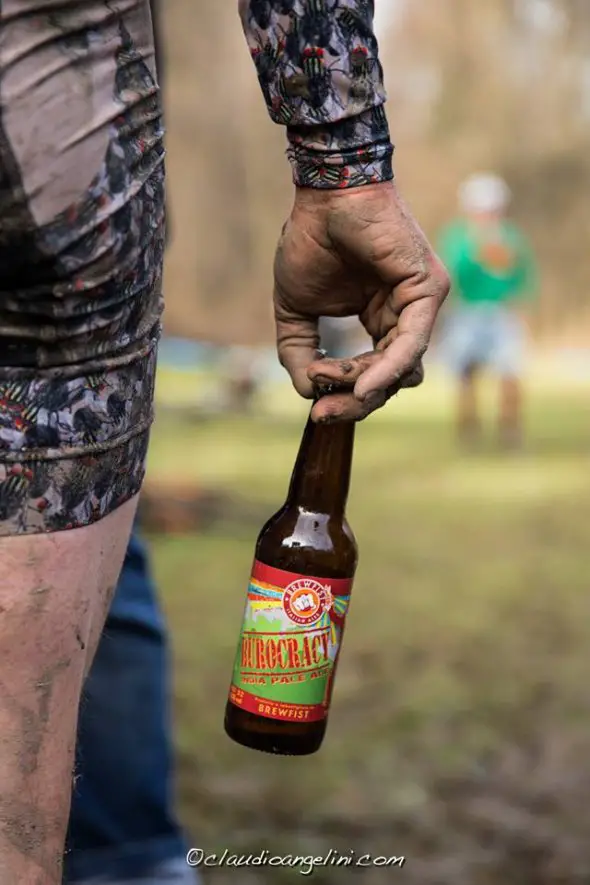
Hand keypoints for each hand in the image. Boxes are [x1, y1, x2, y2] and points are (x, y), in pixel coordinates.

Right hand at [273, 180, 449, 421]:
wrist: (325, 195)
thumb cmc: (311, 243)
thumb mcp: (294, 312)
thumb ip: (300, 354)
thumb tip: (308, 394)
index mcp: (379, 320)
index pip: (371, 375)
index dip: (344, 396)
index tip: (315, 410)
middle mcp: (403, 317)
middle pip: (389, 380)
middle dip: (354, 402)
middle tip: (322, 413)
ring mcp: (420, 305)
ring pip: (401, 369)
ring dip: (362, 386)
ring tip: (327, 383)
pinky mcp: (428, 292)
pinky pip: (410, 345)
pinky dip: (386, 370)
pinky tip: (360, 384)